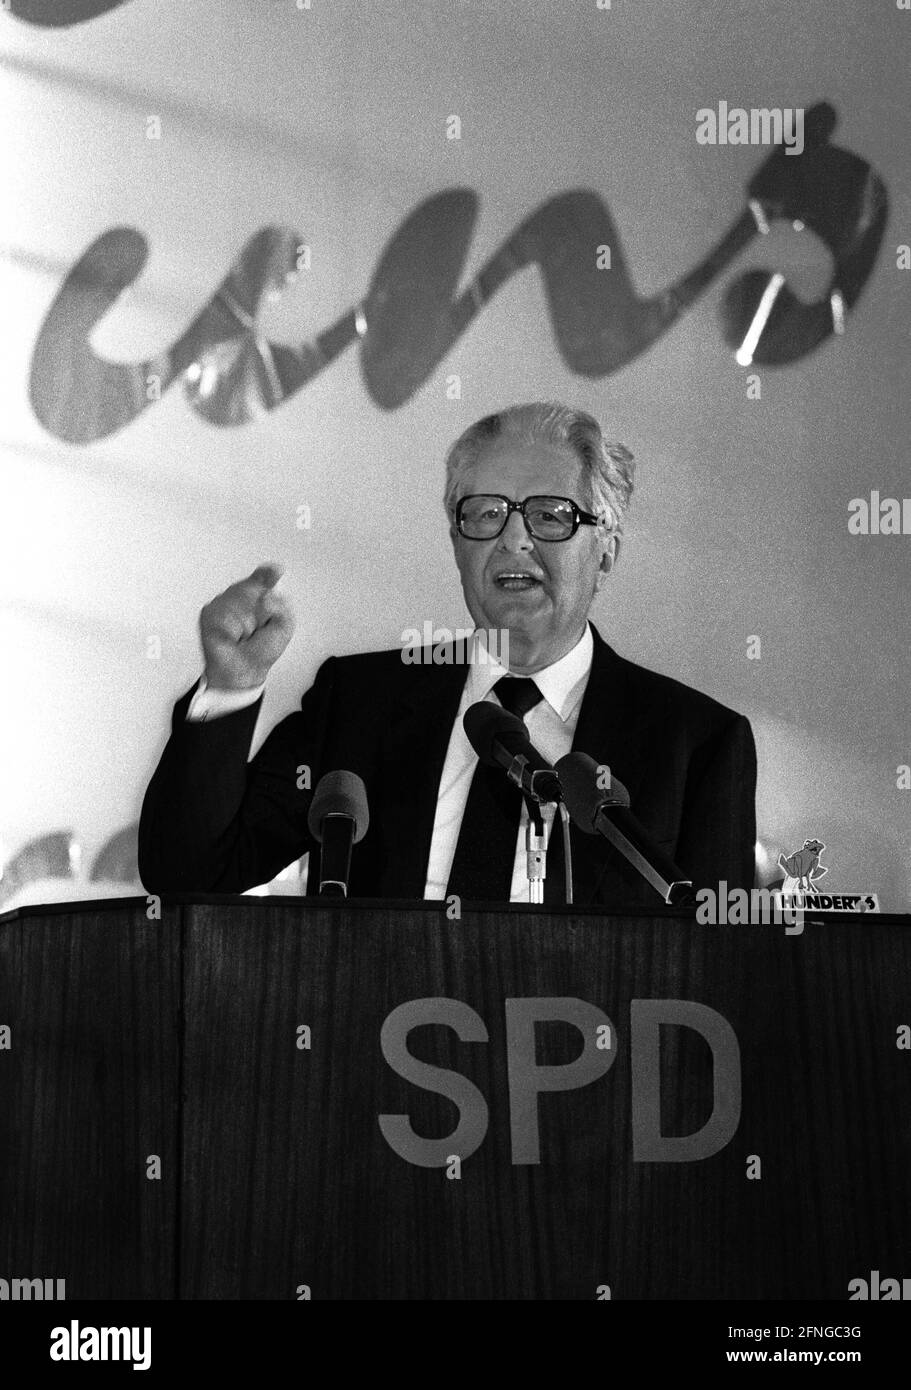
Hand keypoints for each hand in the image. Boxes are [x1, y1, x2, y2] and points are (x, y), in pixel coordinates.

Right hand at [199, 563, 294, 690]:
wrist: (244, 670)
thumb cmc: (261, 650)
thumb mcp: (282, 627)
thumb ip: (280, 605)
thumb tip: (268, 592)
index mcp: (258, 596)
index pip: (262, 577)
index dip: (267, 574)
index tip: (276, 571)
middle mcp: (239, 595)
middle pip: (251, 587)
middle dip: (260, 612)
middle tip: (257, 629)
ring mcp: (222, 602)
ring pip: (238, 600)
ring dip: (246, 624)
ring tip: (244, 635)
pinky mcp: (208, 613)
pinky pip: (224, 614)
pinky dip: (233, 630)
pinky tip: (232, 636)